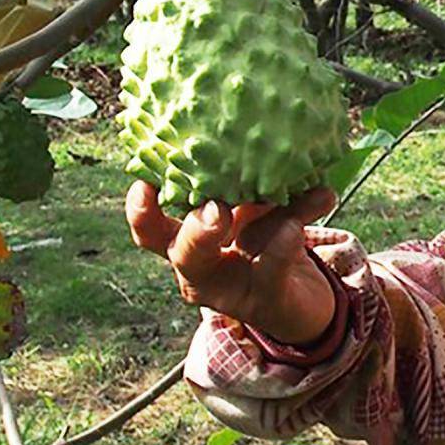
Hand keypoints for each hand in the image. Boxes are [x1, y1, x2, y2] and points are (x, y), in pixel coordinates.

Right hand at [125, 181, 338, 347]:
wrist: (303, 299)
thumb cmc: (269, 247)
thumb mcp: (259, 213)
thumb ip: (259, 185)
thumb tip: (274, 142)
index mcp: (187, 242)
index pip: (152, 228)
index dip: (141, 208)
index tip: (145, 180)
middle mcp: (201, 270)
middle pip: (181, 251)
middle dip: (194, 227)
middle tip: (215, 207)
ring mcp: (231, 290)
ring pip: (241, 264)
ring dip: (253, 227)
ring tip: (269, 202)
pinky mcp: (266, 301)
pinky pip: (271, 271)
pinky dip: (283, 246)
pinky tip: (296, 227)